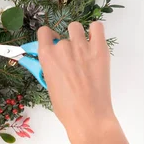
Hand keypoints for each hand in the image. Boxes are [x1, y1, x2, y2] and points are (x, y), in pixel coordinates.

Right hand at [37, 22, 115, 139]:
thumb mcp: (49, 84)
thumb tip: (51, 59)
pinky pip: (97, 27)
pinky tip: (95, 42)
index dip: (49, 37)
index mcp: (46, 56)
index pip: (44, 32)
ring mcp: (81, 47)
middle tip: (73, 58)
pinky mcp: (99, 49)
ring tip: (84, 50)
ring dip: (78, 36)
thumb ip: (49, 66)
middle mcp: (62, 47)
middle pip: (62, 34)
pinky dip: (95, 32)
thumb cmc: (66, 107)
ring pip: (76, 27)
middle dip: (67, 44)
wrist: (88, 116)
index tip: (54, 44)